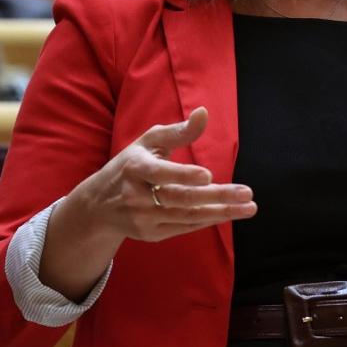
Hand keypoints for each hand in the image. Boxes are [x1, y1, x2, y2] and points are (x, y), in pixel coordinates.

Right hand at [68, 106, 256, 243]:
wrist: (98, 205)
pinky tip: (228, 213)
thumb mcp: (149, 143)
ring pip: (187, 217)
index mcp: (135, 168)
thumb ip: (179, 131)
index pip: (160, 173)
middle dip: (216, 196)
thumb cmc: (130, 165)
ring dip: (220, 212)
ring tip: (248, 207)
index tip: (208, 175)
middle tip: (246, 193)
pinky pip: (184, 227)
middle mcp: (137, 196)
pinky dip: (207, 220)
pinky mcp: (151, 234)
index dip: (183, 175)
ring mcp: (144, 218)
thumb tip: (204, 113)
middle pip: (180, 198)